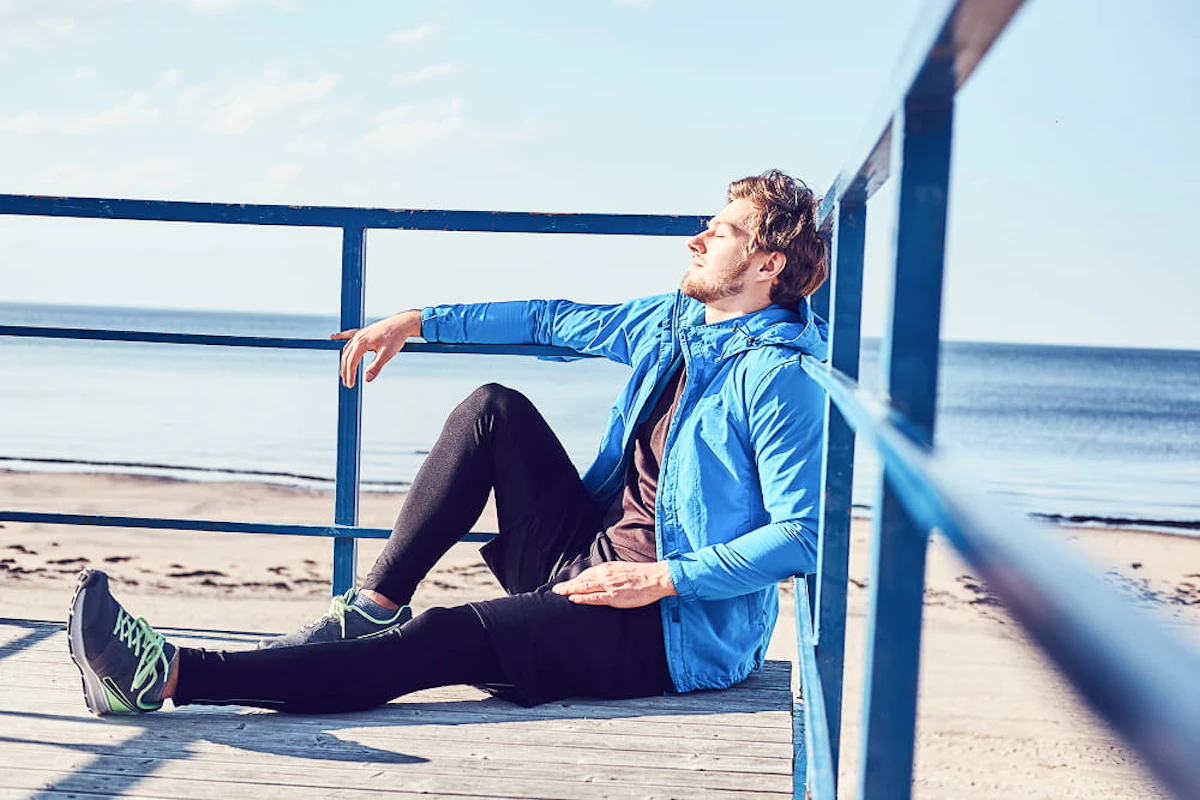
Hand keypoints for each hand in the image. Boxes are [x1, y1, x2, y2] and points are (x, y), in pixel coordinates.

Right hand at [331, 309, 422, 387]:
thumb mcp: (387, 354)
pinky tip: (333, 337)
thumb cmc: (396, 338)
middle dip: (345, 370)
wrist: (402, 324)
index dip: (350, 374)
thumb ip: (376, 367)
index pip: (351, 362)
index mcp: (361, 342)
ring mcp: (360, 333)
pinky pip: (349, 335)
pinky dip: (340, 337)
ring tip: (344, 372)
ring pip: (347, 348)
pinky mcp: (364, 331)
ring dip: (344, 360)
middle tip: (347, 382)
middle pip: (347, 356)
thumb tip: (367, 379)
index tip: (350, 385)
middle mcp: (358, 337)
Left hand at [551, 561, 677, 607]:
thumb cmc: (642, 575)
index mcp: (608, 568)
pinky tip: (573, 598)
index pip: (586, 573)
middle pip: (582, 580)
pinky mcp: (614, 596)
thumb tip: (601, 578)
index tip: (565, 583)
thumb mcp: (622, 570)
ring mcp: (609, 585)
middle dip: (567, 585)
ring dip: (570, 590)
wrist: (656, 578)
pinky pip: (594, 598)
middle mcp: (605, 574)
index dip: (575, 579)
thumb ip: (611, 574)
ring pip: (584, 587)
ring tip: (558, 593)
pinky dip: (582, 597)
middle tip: (555, 589)